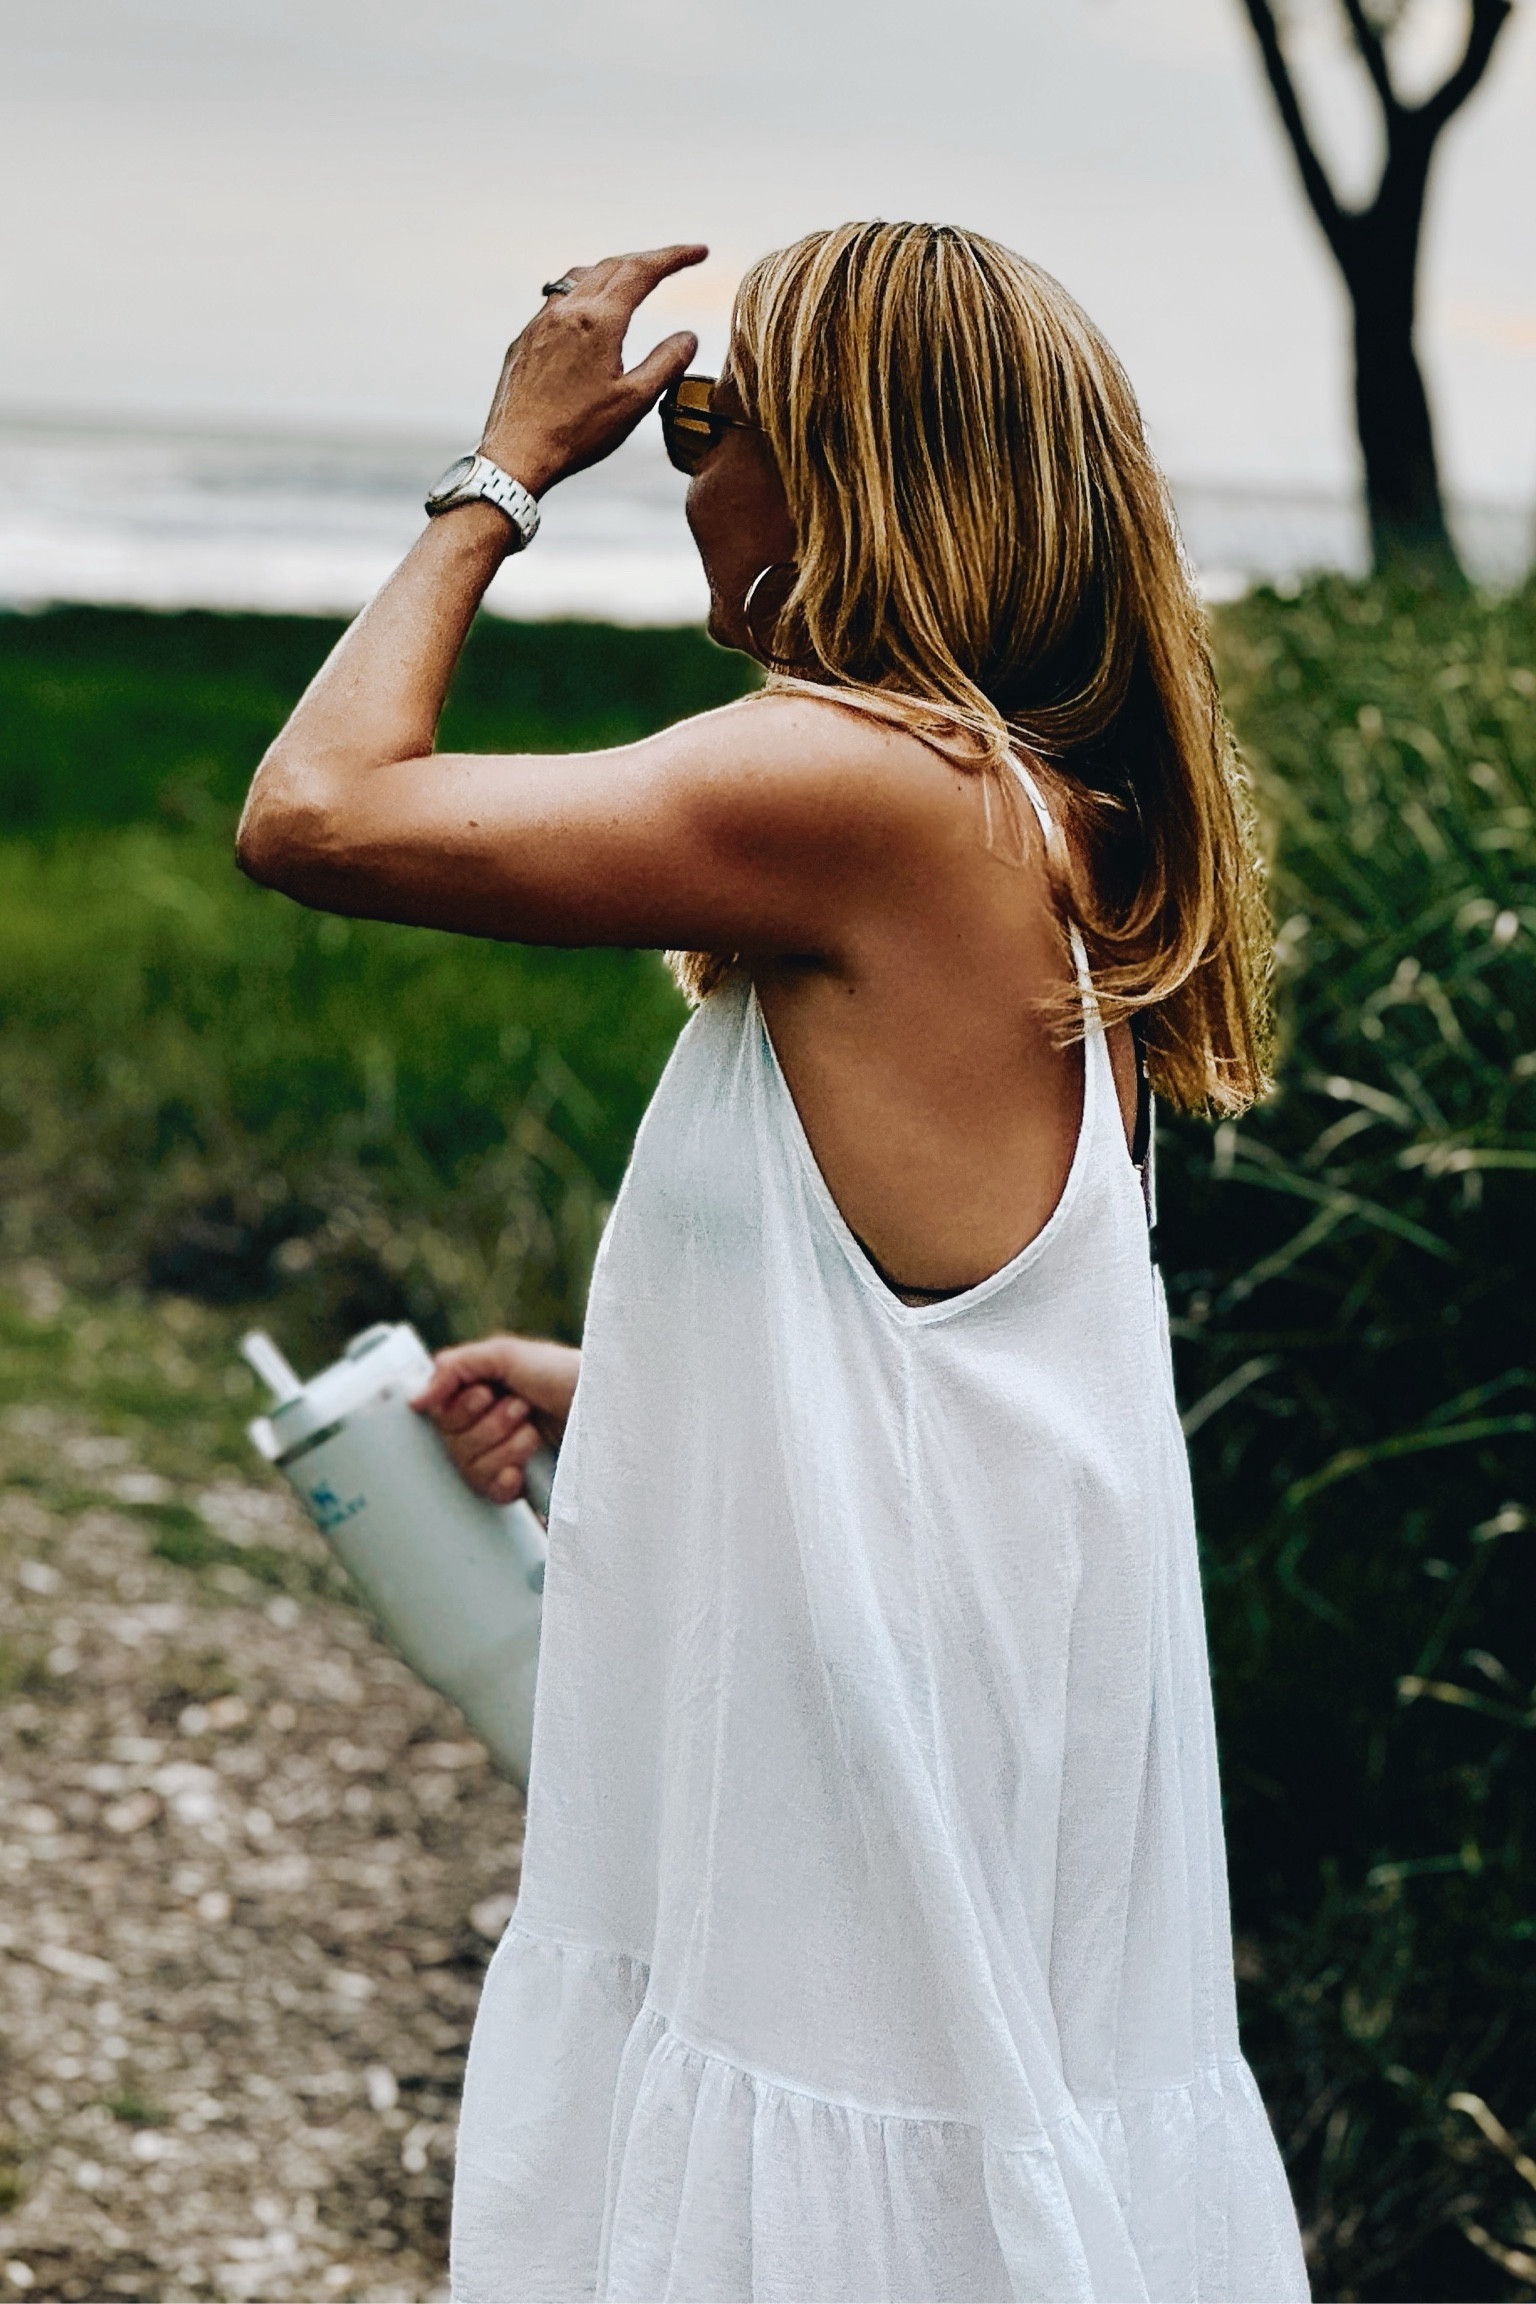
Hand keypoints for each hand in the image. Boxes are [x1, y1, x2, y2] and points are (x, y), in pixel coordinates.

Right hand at [411, 1333, 580, 1503]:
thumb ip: (455, 1368)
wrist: (606, 1407)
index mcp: (479, 1395)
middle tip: (521, 1409)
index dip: (459, 1409)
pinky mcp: (520, 1482)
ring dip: (503, 1447)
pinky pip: (489, 1493)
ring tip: (532, 1432)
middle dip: (488, 1425)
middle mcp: (486, 1426)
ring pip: (469, 1469)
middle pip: (451, 1444)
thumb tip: (415, 1400)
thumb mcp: (506, 1354)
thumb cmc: (564, 1373)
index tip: (487, 1394)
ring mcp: (502, 1456)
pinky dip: (504, 1480)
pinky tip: (521, 1470)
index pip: (438, 1416)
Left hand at [478, 244, 706, 497]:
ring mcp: (540, 323)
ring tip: (632, 278)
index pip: (642, 271)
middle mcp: (567, 311)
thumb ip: (666, 363)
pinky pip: (557, 299)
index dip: (674, 257)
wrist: (516, 453)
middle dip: (647, 260)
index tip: (699, 252)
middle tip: (673, 263)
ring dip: (613, 270)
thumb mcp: (635, 402)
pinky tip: (589, 311)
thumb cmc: (577, 433)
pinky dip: (583, 292)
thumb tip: (688, 337)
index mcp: (599, 321)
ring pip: (581, 277)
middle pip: (612, 266)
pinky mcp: (525, 340)